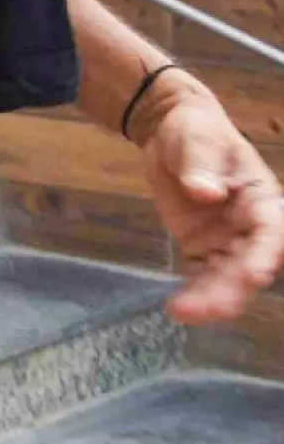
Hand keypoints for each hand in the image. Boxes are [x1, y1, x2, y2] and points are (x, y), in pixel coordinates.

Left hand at [131, 71, 283, 324]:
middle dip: (234, 288)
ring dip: (211, 298)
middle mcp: (251, 227)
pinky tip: (178, 309)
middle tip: (210, 307)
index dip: (266, 254)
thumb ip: (201, 165)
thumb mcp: (197, 139)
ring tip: (184, 313)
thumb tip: (205, 193)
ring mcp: (227, 240)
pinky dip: (193, 293)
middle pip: (250, 263)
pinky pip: (202, 275)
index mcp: (262, 199)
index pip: (272, 231)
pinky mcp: (202, 247)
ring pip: (227, 277)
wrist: (170, 131)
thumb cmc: (196, 130)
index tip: (256, 274)